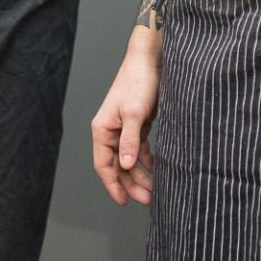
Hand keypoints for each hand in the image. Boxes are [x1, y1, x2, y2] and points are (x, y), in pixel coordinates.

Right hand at [90, 33, 159, 206]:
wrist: (152, 59)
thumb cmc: (139, 81)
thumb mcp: (135, 112)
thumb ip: (129, 140)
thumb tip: (124, 166)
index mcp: (103, 129)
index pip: (103, 164)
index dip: (113, 185)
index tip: (124, 202)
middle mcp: (111, 131)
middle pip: (117, 166)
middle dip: (130, 184)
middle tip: (147, 200)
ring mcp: (125, 128)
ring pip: (129, 160)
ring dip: (140, 175)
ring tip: (155, 191)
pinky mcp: (138, 124)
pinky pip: (139, 150)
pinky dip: (147, 161)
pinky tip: (158, 171)